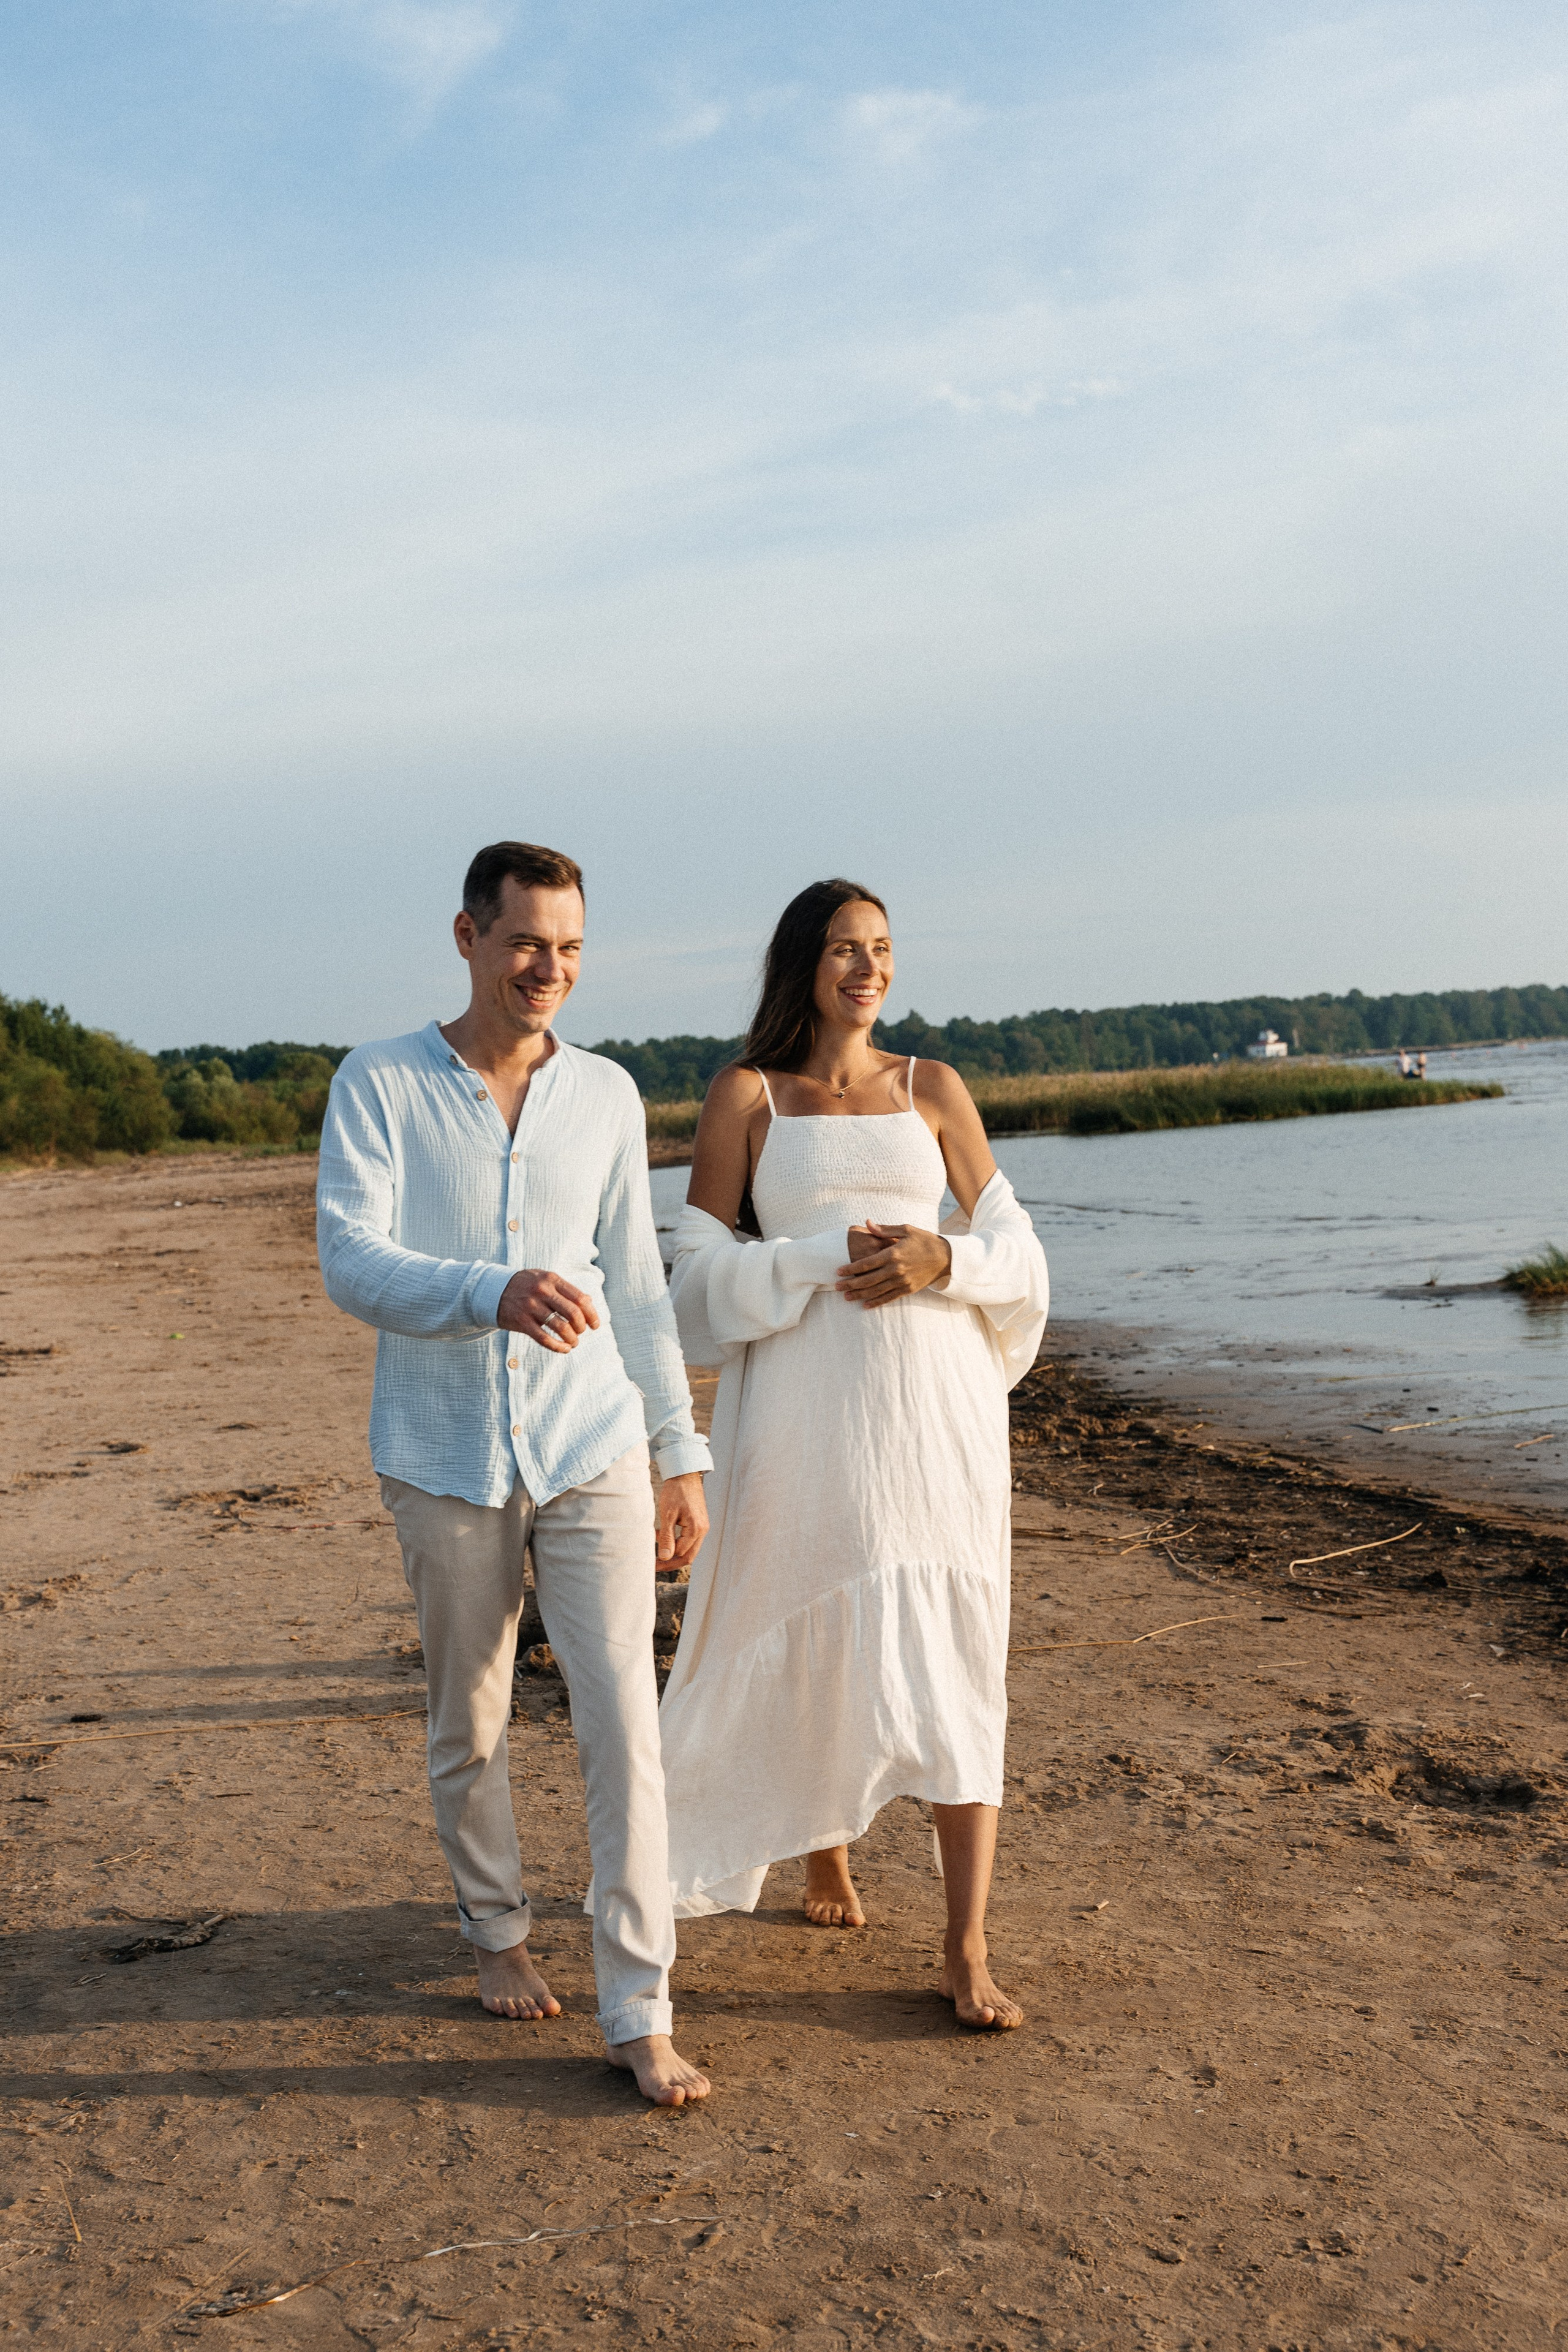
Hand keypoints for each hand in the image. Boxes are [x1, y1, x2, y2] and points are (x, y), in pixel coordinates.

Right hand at [497, 1269, 599, 1352]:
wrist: (493, 1290)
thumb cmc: (526, 1286)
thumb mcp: (545, 1279)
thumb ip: (566, 1289)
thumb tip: (589, 1301)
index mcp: (552, 1279)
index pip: (580, 1298)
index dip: (592, 1314)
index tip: (595, 1325)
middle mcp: (542, 1291)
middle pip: (573, 1313)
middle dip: (582, 1327)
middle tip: (582, 1333)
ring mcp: (531, 1306)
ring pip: (561, 1327)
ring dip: (572, 1339)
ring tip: (573, 1342)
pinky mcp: (522, 1322)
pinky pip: (544, 1339)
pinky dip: (558, 1347)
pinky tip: (564, 1349)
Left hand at [657, 1473, 707, 1572]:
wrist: (685, 1474)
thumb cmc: (676, 1491)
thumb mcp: (667, 1515)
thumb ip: (666, 1537)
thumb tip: (664, 1557)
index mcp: (697, 1529)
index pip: (681, 1553)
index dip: (665, 1559)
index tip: (650, 1561)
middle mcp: (703, 1530)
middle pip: (688, 1556)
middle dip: (671, 1562)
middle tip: (655, 1566)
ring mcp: (702, 1526)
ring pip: (689, 1549)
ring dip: (673, 1552)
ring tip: (657, 1553)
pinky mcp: (698, 1522)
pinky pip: (689, 1539)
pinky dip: (677, 1542)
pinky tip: (663, 1537)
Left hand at [836, 1222, 951, 1308]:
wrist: (946, 1257)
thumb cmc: (924, 1240)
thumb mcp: (906, 1229)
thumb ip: (884, 1230)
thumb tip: (867, 1223)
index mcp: (893, 1254)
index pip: (866, 1263)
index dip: (850, 1268)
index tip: (838, 1271)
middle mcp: (896, 1269)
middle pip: (867, 1280)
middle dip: (850, 1284)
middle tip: (836, 1287)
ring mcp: (902, 1281)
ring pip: (876, 1291)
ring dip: (859, 1295)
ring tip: (846, 1297)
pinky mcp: (908, 1289)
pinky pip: (889, 1298)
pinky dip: (876, 1302)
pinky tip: (865, 1305)